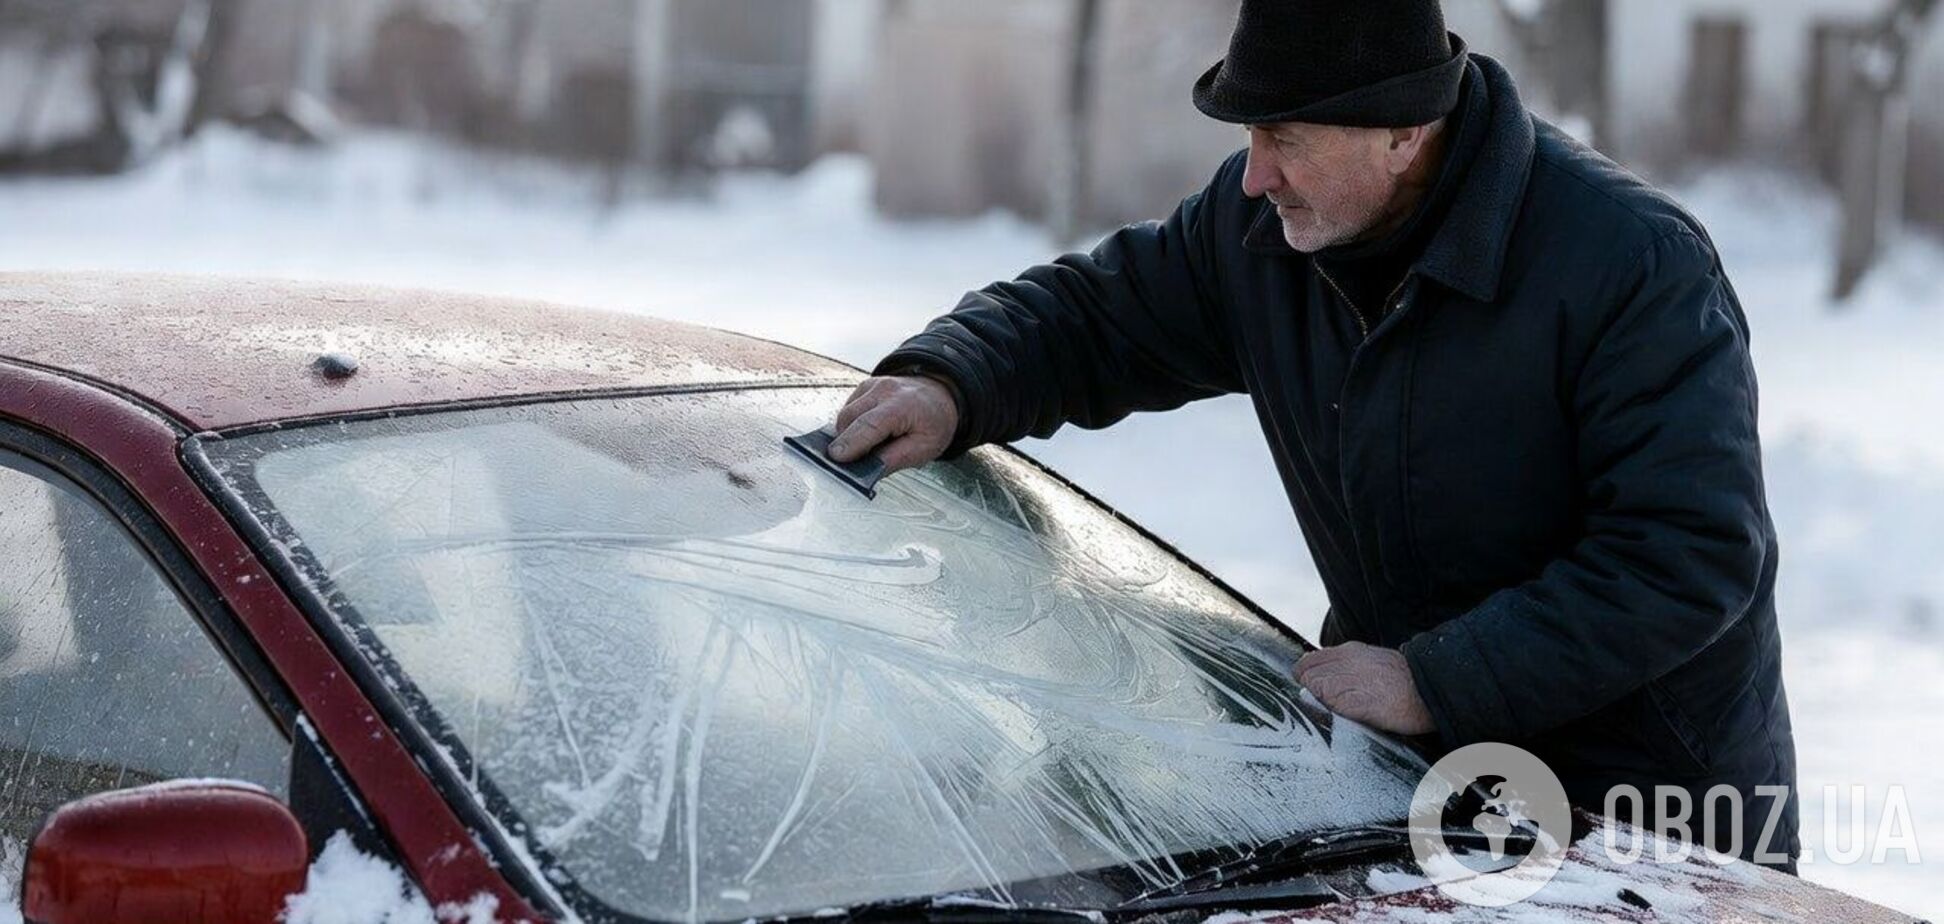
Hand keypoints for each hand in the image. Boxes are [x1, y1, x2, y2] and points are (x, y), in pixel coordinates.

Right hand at [828, 375, 959, 473]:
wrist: (940, 396)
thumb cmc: (934, 423)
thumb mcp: (924, 449)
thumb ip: (893, 460)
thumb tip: (865, 471)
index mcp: (903, 406)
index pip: (869, 425)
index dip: (851, 443)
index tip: (836, 458)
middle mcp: (885, 391)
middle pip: (850, 418)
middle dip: (846, 442)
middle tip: (854, 462)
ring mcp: (873, 385)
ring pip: (846, 414)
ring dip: (849, 434)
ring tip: (870, 444)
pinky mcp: (865, 387)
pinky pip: (849, 409)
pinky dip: (852, 424)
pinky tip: (869, 431)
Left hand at [1295, 641, 1435, 735]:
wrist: (1430, 689)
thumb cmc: (1403, 682)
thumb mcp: (1371, 662)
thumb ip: (1347, 666)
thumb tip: (1322, 676)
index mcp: (1349, 651)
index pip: (1307, 662)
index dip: (1307, 679)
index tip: (1315, 692)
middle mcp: (1345, 661)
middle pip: (1305, 675)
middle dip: (1309, 691)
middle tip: (1325, 705)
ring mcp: (1350, 680)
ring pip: (1313, 688)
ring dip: (1318, 702)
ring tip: (1338, 711)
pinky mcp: (1356, 702)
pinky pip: (1329, 705)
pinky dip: (1330, 712)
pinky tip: (1345, 717)